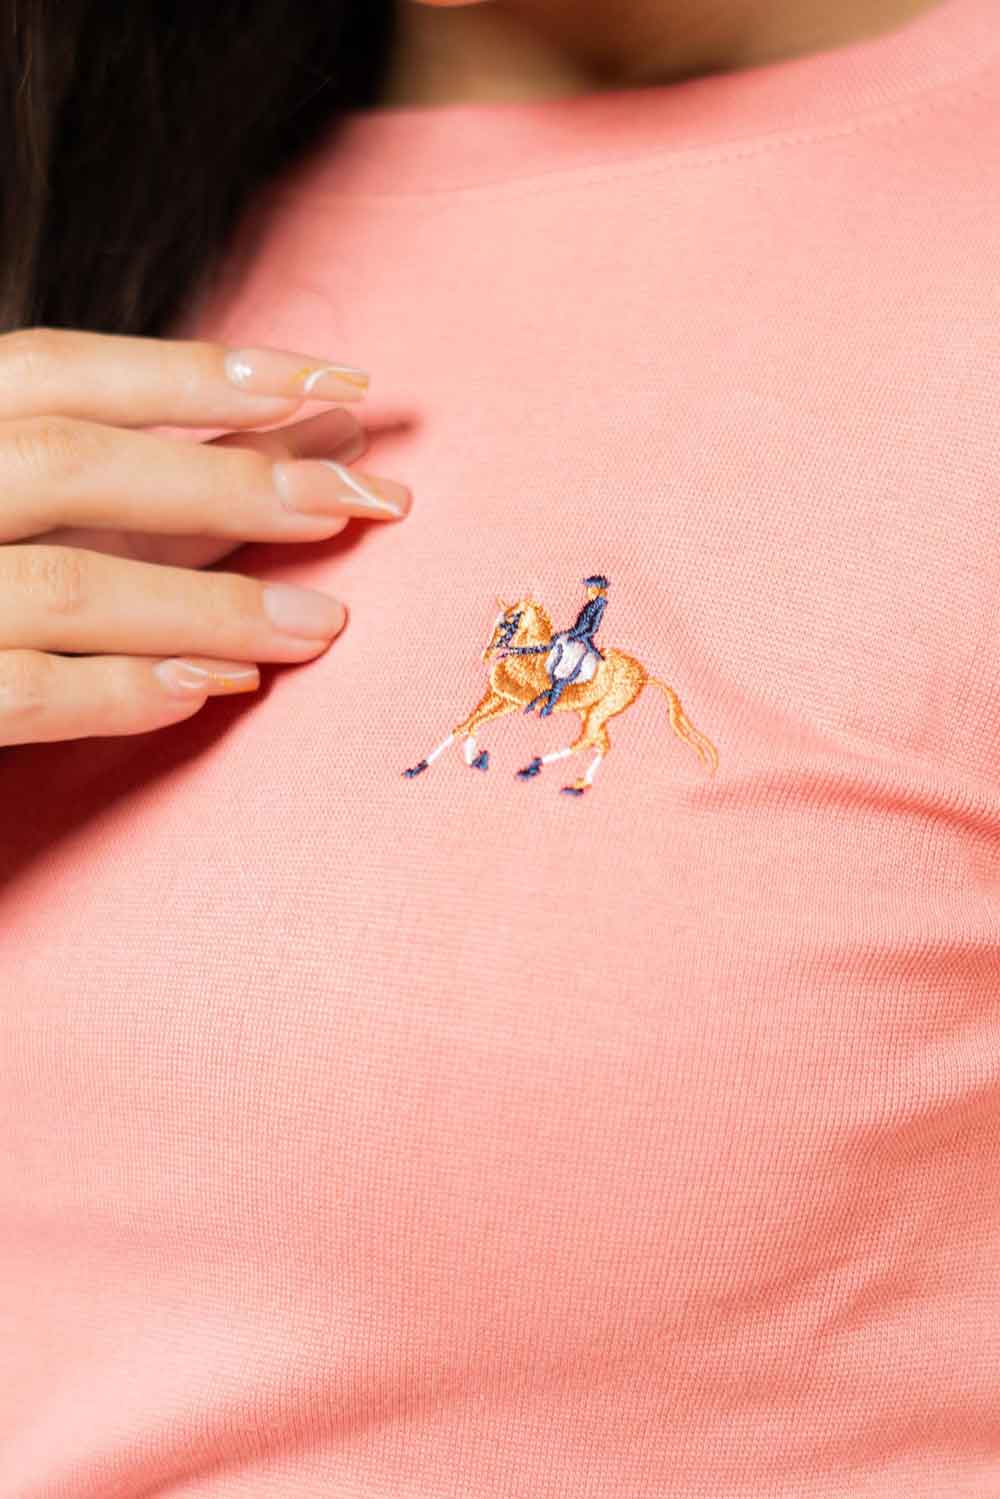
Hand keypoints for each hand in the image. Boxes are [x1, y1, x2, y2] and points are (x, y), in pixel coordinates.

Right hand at [0, 327, 410, 746]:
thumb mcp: (11, 496)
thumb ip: (120, 483)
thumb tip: (299, 445)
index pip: (57, 370)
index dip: (199, 373)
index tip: (332, 379)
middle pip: (71, 464)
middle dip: (229, 481)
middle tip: (366, 500)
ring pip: (63, 587)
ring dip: (207, 608)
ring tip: (320, 624)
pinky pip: (22, 695)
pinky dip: (123, 693)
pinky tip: (210, 692)